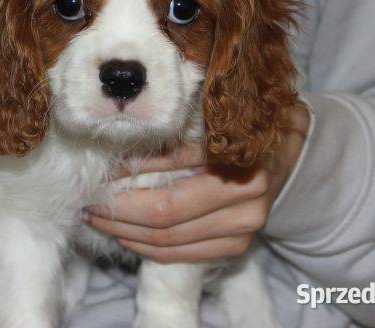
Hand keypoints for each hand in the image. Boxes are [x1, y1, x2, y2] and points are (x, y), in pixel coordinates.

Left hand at [84, 105, 309, 263]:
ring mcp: (245, 227)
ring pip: (171, 242)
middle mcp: (245, 196)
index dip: (127, 178)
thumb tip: (116, 149)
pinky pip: (184, 256)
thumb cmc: (237, 127)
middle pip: (166, 216)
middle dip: (119, 214)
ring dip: (127, 234)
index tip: (98, 176)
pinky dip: (149, 249)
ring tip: (98, 221)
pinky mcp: (239, 246)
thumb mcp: (206, 118)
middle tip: (89, 205)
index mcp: (236, 157)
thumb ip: (170, 134)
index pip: (169, 175)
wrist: (286, 149)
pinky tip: (126, 237)